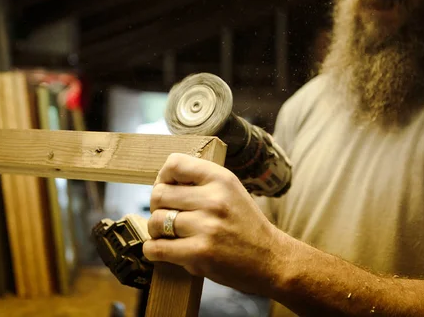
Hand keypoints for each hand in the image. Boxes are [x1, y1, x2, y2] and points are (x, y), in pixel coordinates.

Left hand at [143, 153, 284, 295]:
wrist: (271, 259)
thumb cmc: (246, 225)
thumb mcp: (231, 191)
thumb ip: (202, 182)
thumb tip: (162, 181)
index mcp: (221, 179)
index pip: (174, 164)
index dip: (163, 177)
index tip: (167, 189)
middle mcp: (214, 199)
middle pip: (159, 193)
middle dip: (156, 207)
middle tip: (166, 216)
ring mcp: (207, 226)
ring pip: (155, 221)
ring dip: (155, 231)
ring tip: (167, 236)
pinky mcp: (200, 253)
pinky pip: (156, 248)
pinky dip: (152, 251)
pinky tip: (160, 251)